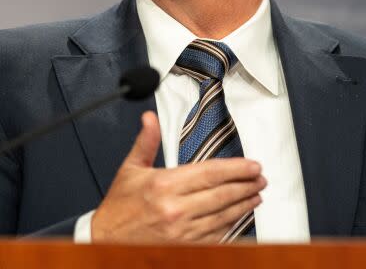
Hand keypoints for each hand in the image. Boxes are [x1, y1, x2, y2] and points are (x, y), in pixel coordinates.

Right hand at [91, 111, 264, 241]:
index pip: (210, 173)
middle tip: (261, 178)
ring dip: (243, 205)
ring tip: (256, 196)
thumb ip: (146, 142)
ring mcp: (182, 232)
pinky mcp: (184, 247)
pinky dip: (230, 226)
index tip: (252, 165)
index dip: (236, 168)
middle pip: (222, 194)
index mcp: (164, 186)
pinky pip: (215, 236)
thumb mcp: (130, 170)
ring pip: (222, 216)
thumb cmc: (119, 208)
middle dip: (246, 185)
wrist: (105, 242)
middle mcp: (175, 209)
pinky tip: (239, 217)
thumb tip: (150, 118)